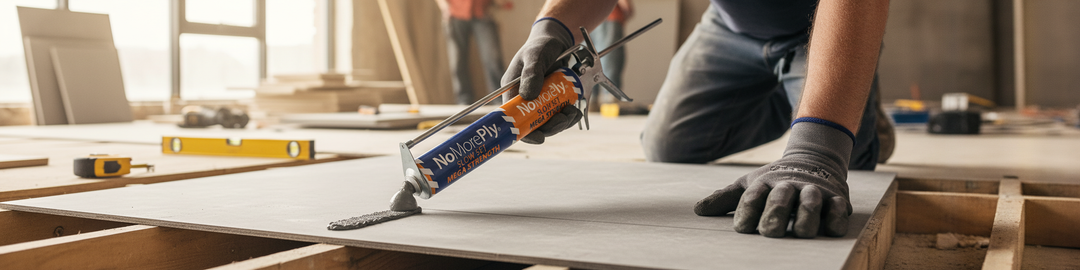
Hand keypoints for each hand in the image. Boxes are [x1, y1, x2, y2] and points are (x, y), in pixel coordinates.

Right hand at [502, 18, 581, 144]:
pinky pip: (560, 115)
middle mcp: (525, 101)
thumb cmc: (540, 46)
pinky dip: (569, 116)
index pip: (513, 120)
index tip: (539, 138)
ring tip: (572, 111)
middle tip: (563, 119)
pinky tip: (575, 109)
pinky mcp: (554, 101)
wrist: (557, 40)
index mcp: (512, 93)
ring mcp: (540, 103)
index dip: (524, 132)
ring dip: (561, 122)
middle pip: (533, 125)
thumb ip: (531, 73)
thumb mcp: (534, 56)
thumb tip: (529, 96)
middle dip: (550, 127)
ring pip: (549, 123)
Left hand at [694, 121, 854, 237]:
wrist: (812, 160)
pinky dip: (836, 218)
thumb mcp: (750, 186)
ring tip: (801, 232)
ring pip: (811, 203)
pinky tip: (830, 229)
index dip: (747, 212)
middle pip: (781, 199)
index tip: (742, 229)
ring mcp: (813, 191)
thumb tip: (697, 210)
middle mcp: (788, 186)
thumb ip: (725, 198)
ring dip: (807, 216)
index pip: (753, 197)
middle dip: (775, 214)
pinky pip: (838, 208)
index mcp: (765, 184)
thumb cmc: (775, 182)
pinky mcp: (836, 198)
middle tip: (770, 231)